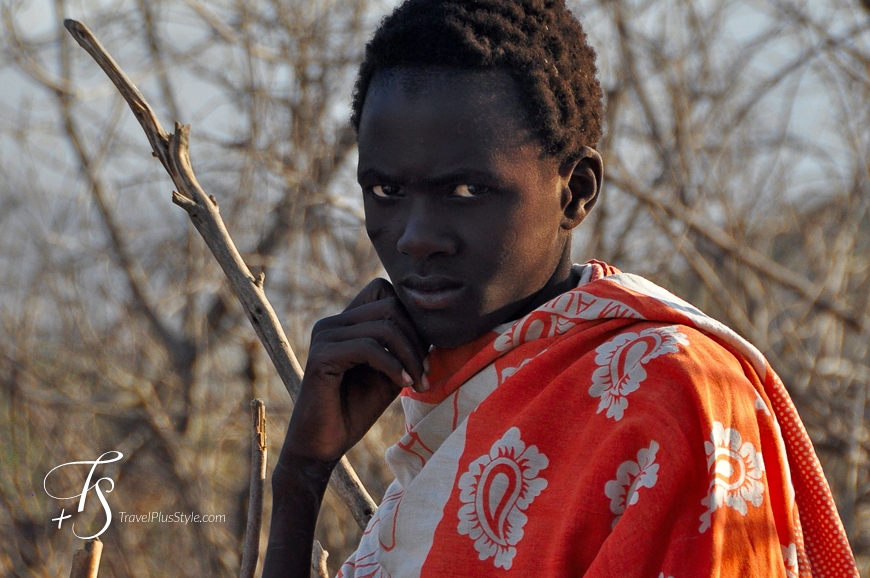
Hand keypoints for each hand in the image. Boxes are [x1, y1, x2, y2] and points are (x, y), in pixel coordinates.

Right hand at [279, 278, 429, 463]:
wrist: (324, 444)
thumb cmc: (356, 409)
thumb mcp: (391, 371)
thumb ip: (405, 346)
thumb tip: (435, 324)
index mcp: (346, 322)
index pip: (384, 290)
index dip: (411, 316)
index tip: (424, 353)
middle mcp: (332, 323)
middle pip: (390, 305)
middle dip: (416, 338)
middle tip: (426, 372)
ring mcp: (324, 336)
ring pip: (383, 326)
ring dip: (409, 356)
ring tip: (418, 383)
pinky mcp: (321, 356)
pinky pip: (368, 348)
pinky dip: (393, 365)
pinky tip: (404, 384)